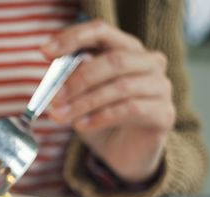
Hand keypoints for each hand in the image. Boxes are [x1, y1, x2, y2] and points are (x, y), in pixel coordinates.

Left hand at [43, 20, 174, 182]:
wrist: (121, 152)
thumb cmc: (98, 118)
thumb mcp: (78, 97)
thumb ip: (70, 79)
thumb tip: (58, 66)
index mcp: (125, 48)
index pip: (100, 31)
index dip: (72, 38)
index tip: (45, 51)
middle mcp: (148, 62)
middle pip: (113, 60)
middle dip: (78, 80)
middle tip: (53, 98)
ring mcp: (160, 86)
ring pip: (121, 87)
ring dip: (84, 103)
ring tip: (60, 116)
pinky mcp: (164, 113)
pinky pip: (130, 110)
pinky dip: (100, 117)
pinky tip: (80, 126)